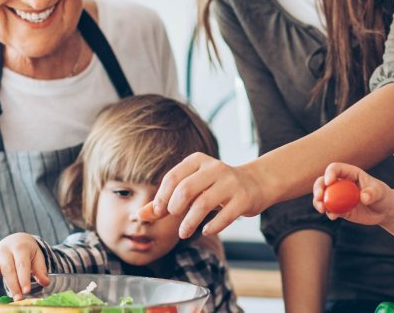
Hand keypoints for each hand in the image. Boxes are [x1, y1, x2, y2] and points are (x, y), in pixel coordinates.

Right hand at [0, 233, 48, 299]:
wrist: (18, 240)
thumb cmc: (28, 252)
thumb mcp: (37, 257)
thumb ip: (40, 269)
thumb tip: (45, 282)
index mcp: (20, 248)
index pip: (22, 265)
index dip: (24, 278)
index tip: (26, 291)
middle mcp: (4, 250)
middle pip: (7, 268)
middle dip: (12, 284)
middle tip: (18, 298)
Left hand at [141, 152, 267, 237]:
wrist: (254, 183)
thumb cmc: (216, 186)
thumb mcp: (192, 186)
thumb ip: (165, 200)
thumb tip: (139, 215)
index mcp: (198, 161)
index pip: (173, 178)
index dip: (161, 197)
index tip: (158, 213)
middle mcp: (215, 168)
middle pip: (186, 189)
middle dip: (175, 209)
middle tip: (174, 221)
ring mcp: (231, 183)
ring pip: (204, 203)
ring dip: (190, 222)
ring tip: (184, 233)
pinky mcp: (243, 199)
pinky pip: (225, 215)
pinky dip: (212, 226)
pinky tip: (205, 231)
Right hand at [311, 162, 393, 225]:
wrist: (385, 211)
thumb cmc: (383, 196)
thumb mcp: (380, 192)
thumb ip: (372, 193)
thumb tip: (363, 197)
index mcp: (350, 173)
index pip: (336, 169)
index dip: (330, 173)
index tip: (329, 182)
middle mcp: (342, 183)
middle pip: (323, 181)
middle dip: (318, 188)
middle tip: (319, 196)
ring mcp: (339, 197)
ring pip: (323, 196)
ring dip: (319, 202)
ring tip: (322, 209)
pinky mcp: (340, 209)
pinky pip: (330, 210)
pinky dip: (329, 213)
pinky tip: (333, 217)